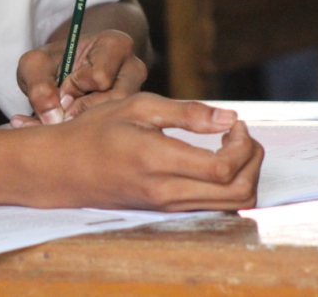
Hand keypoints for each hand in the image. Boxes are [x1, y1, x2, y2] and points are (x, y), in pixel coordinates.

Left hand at [14, 29, 146, 125]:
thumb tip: (53, 117)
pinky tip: (71, 124)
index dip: (75, 85)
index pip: (100, 76)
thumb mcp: (34, 65)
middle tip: (64, 106)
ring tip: (69, 113)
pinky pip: (115, 129)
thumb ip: (39, 86)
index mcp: (115, 45)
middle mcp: (133, 68)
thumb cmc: (51, 63)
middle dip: (82, 108)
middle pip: (114, 100)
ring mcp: (136, 93)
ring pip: (116, 118)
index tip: (63, 84)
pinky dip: (86, 132)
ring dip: (85, 121)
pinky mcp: (131, 114)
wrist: (61, 73)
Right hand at [23, 95, 262, 210]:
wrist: (63, 167)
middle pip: (238, 193)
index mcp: (157, 161)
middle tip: (240, 134)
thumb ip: (186, 112)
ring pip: (230, 205)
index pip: (223, 168)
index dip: (242, 145)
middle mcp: (166, 192)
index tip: (234, 123)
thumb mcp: (137, 107)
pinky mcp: (167, 210)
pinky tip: (214, 160)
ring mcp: (168, 206)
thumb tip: (230, 118)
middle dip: (253, 161)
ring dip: (244, 174)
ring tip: (231, 145)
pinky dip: (227, 186)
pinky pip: (213, 207)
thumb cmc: (97, 130)